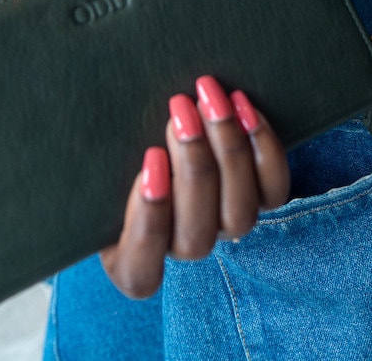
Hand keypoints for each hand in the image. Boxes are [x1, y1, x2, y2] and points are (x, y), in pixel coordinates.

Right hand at [100, 76, 289, 298]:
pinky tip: (244, 106)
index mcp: (131, 259)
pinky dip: (263, 148)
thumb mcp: (99, 165)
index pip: (141, 271)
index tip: (150, 159)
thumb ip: (100, 163)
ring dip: (228, 151)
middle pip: (196, 235)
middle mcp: (183, 247)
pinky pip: (273, 190)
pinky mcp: (258, 200)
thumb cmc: (116, 150)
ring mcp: (224, 227)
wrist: (166, 129)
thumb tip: (99, 124)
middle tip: (180, 107)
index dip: (150, 220)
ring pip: (238, 215)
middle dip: (192, 165)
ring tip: (212, 99)